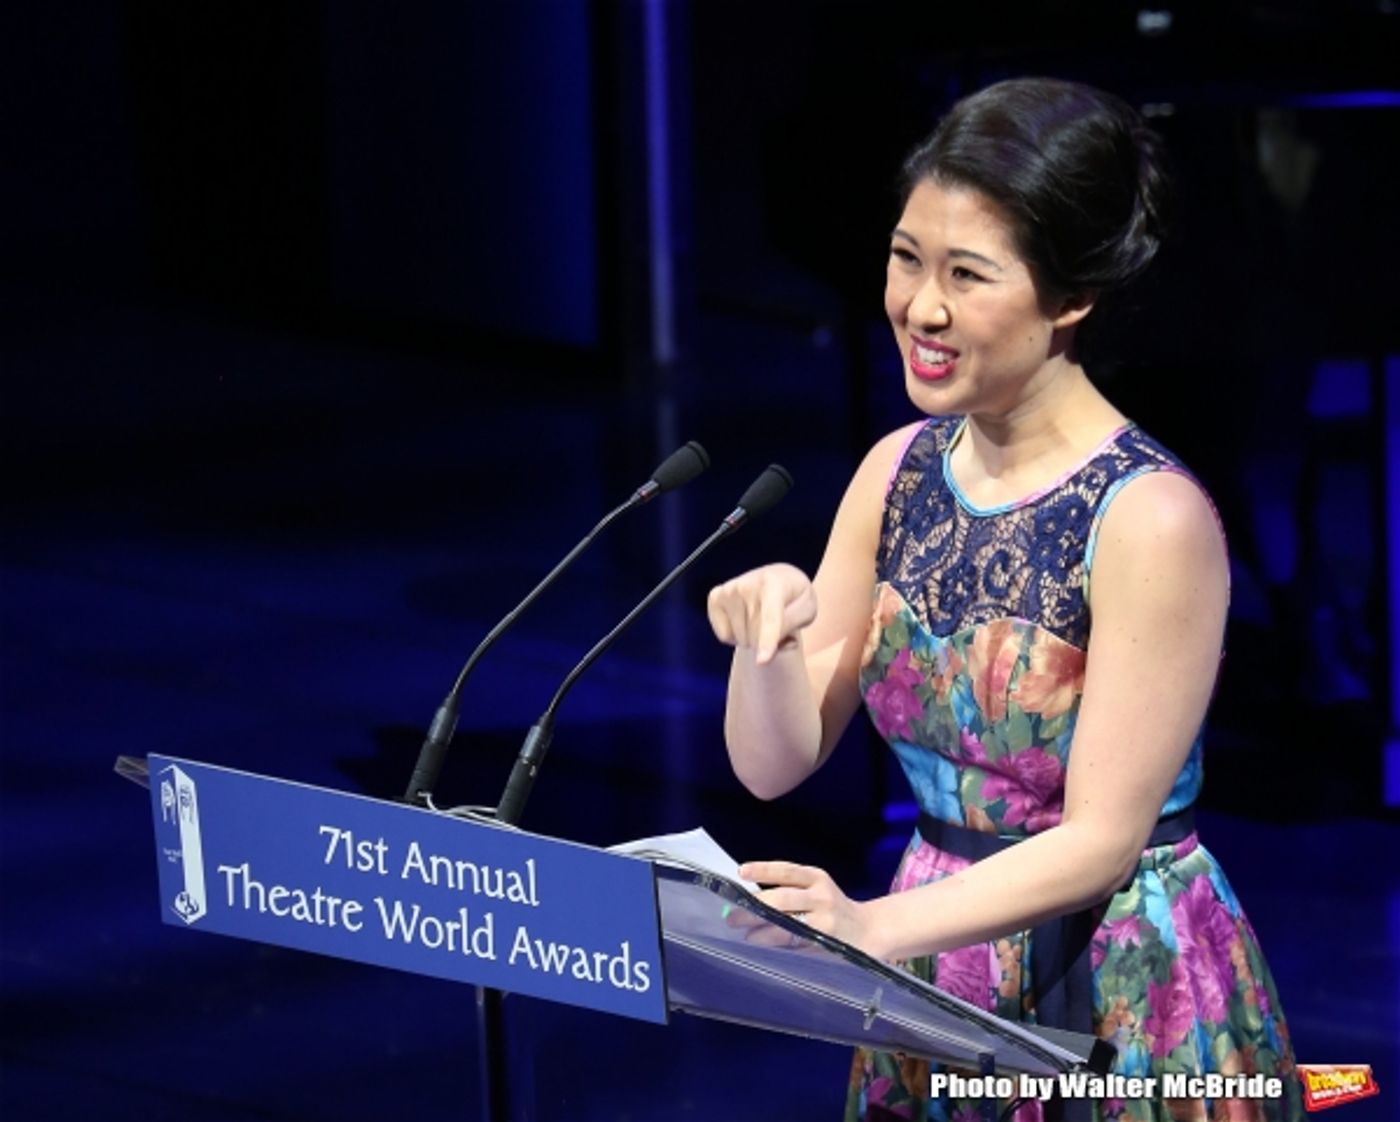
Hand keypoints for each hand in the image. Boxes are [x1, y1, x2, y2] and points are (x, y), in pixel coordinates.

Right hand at [707, 563, 817, 663]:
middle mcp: (747, 584)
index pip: (770, 618)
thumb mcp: (806, 610)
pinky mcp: (715, 597)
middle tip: (777, 624)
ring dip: (753, 639)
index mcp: (775, 584)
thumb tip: (766, 652)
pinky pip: (725, 636)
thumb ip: (790, 628)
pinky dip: (736, 636)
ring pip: (741, 639)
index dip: (768, 641)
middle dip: (768, 642)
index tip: (762, 661)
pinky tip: (744, 619)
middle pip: (755, 637)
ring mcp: (728, 590)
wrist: (776, 577)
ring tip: (760, 618)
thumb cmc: (794, 598)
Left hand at [733, 860, 880, 956]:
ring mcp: (824, 921)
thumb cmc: (833, 907)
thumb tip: (748, 899)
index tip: (741, 872)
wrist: (869, 931)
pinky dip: (776, 945)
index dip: (763, 870)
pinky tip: (764, 945)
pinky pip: (794, 944)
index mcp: (817, 878)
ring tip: (746, 935)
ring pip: (786, 925)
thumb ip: (790, 890)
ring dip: (762, 931)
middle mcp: (821, 896)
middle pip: (783, 899)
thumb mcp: (818, 889)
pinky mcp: (825, 943)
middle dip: (754, 908)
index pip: (787, 871)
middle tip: (732, 916)